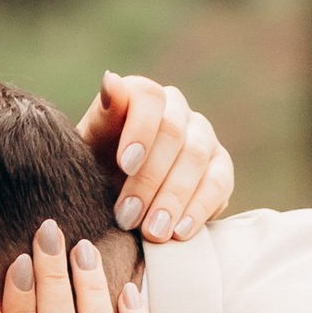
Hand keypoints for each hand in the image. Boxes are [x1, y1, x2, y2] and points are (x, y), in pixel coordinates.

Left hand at [77, 72, 234, 240]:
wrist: (120, 204)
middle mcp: (178, 110)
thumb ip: (103, 116)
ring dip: (173, 198)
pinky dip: (199, 208)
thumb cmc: (99, 170)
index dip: (140, 129)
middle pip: (174, 133)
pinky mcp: (221, 168)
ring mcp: (204, 138)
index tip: (125, 164)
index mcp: (144, 97)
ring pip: (196, 158)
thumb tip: (112, 80)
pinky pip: (218, 183)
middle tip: (127, 216)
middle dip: (149, 178)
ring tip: (151, 232)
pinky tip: (179, 232)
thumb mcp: (90, 147)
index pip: (150, 98)